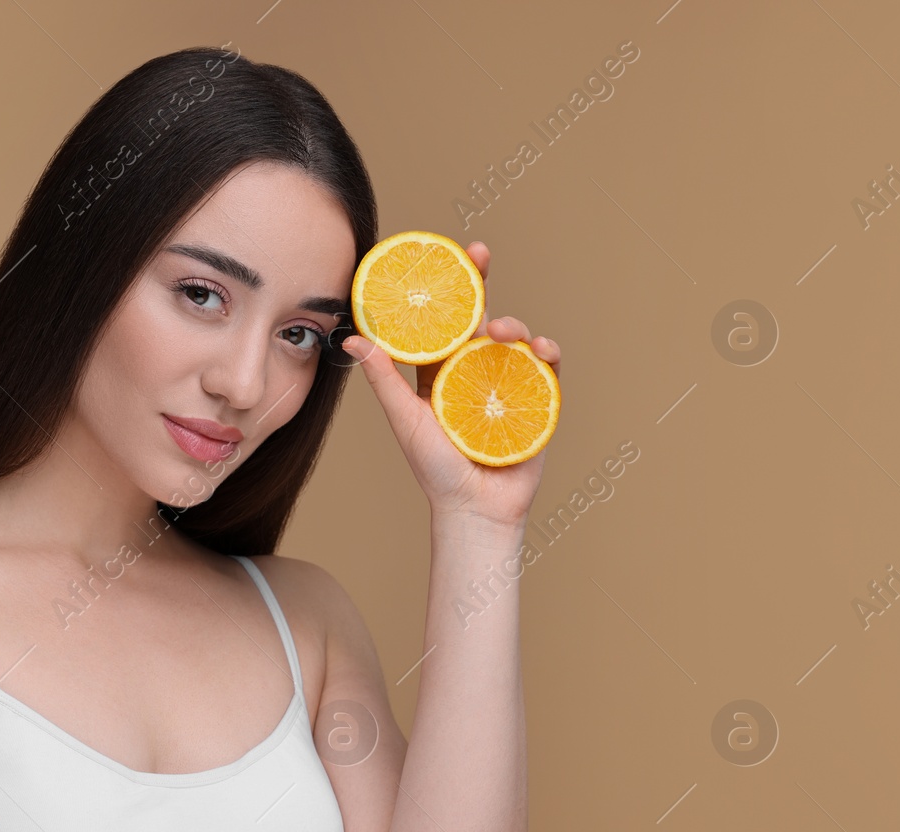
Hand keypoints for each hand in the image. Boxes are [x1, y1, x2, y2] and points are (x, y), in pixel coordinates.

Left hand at [340, 241, 561, 529]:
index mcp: (440, 370)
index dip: (442, 287)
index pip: (441, 320)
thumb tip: (353, 338)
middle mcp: (473, 371)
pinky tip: (540, 351)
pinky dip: (546, 353)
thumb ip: (383, 380)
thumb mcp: (405, 419)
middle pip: (479, 315)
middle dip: (481, 281)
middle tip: (480, 253)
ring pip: (513, 338)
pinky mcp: (537, 400)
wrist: (475, 510)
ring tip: (502, 332)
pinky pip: (546, 368)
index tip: (438, 256)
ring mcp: (507, 383)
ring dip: (512, 323)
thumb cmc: (435, 470)